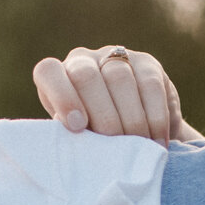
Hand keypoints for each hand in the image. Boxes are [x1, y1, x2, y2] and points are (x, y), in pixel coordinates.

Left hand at [34, 46, 199, 145]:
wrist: (137, 133)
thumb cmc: (96, 140)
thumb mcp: (79, 138)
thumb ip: (72, 136)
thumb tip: (73, 135)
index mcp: (58, 76)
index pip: (48, 72)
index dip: (61, 97)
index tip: (77, 127)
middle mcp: (83, 60)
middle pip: (86, 76)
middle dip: (101, 115)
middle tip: (115, 146)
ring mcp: (116, 57)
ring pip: (119, 79)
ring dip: (130, 120)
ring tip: (139, 148)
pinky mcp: (147, 64)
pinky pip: (150, 86)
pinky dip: (155, 118)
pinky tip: (156, 141)